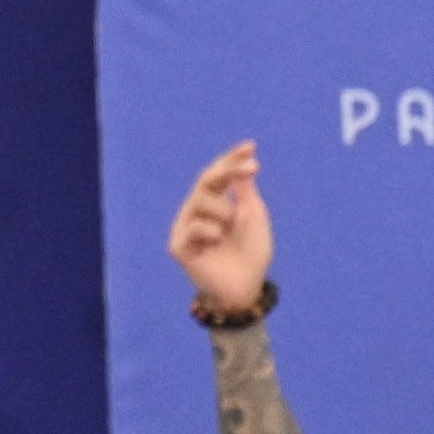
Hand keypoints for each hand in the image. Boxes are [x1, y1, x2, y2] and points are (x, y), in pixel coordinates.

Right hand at [169, 139, 273, 314]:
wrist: (246, 287)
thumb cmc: (252, 253)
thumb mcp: (254, 217)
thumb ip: (246, 192)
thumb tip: (244, 164)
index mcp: (216, 203)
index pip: (219, 175)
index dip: (232, 159)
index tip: (251, 146)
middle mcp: (197, 211)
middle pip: (206, 180)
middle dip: (229, 170)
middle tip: (252, 167)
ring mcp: (185, 227)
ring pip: (201, 200)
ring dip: (226, 211)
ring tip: (231, 228)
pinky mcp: (179, 246)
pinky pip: (195, 226)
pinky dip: (212, 230)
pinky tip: (219, 239)